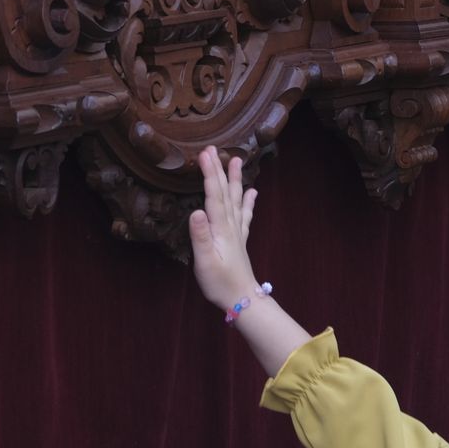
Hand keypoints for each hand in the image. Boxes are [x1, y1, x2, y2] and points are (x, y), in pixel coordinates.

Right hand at [188, 146, 258, 311]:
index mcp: (220, 228)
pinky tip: (252, 192)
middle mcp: (230, 225)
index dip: (209, 173)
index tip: (204, 154)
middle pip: (224, 192)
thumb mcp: (204, 261)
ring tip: (236, 160)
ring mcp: (237, 231)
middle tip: (213, 149)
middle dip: (218, 169)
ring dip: (234, 179)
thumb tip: (196, 211)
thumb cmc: (220, 282)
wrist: (241, 299)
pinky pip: (244, 215)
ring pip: (235, 199)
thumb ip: (200, 236)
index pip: (213, 195)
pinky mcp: (239, 239)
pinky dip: (248, 201)